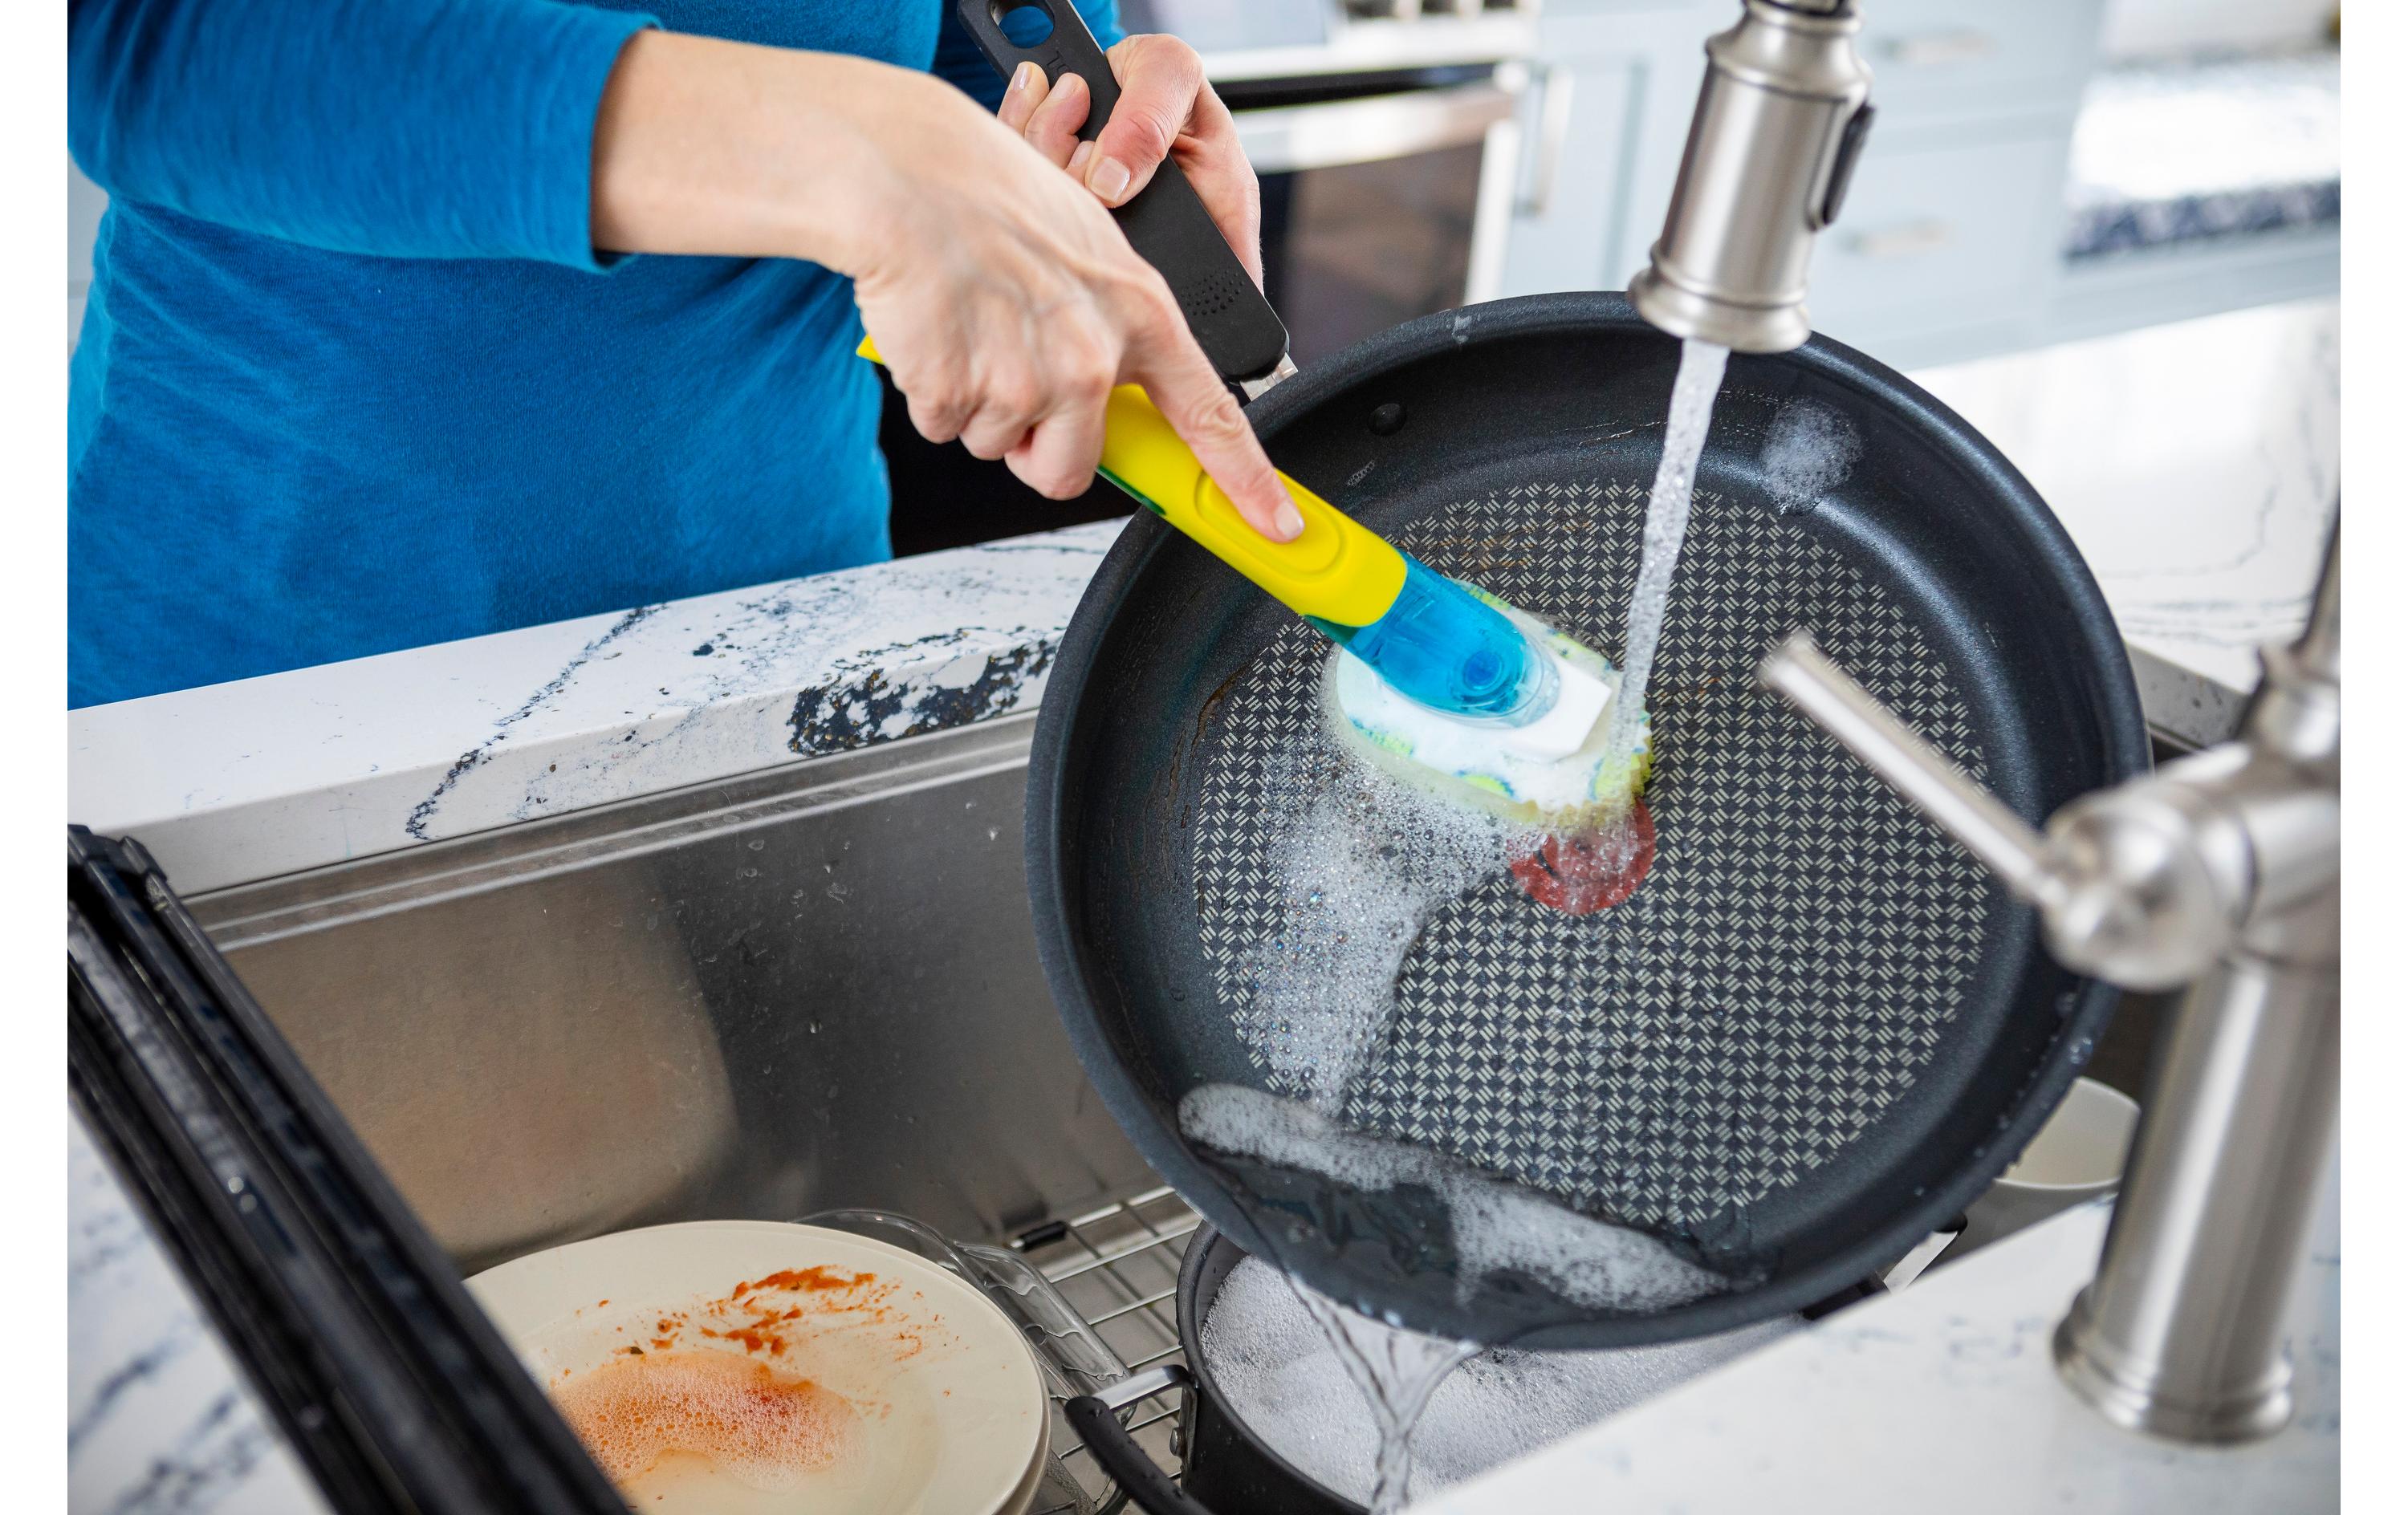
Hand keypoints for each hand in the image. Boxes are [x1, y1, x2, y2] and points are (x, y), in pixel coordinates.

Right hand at [589, 32, 1297, 536]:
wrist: (907, 175)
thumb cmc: (990, 196)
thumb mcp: (1090, 245)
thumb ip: (1116, 324)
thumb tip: (1114, 393)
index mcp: (1139, 314)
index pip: (1212, 415)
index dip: (1246, 480)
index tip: (1278, 523)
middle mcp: (1091, 357)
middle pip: (1070, 469)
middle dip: (1035, 447)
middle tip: (1009, 377)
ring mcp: (1025, 380)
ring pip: (998, 447)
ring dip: (975, 404)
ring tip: (969, 324)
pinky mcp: (957, 392)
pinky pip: (943, 427)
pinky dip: (930, 391)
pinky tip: (936, 329)